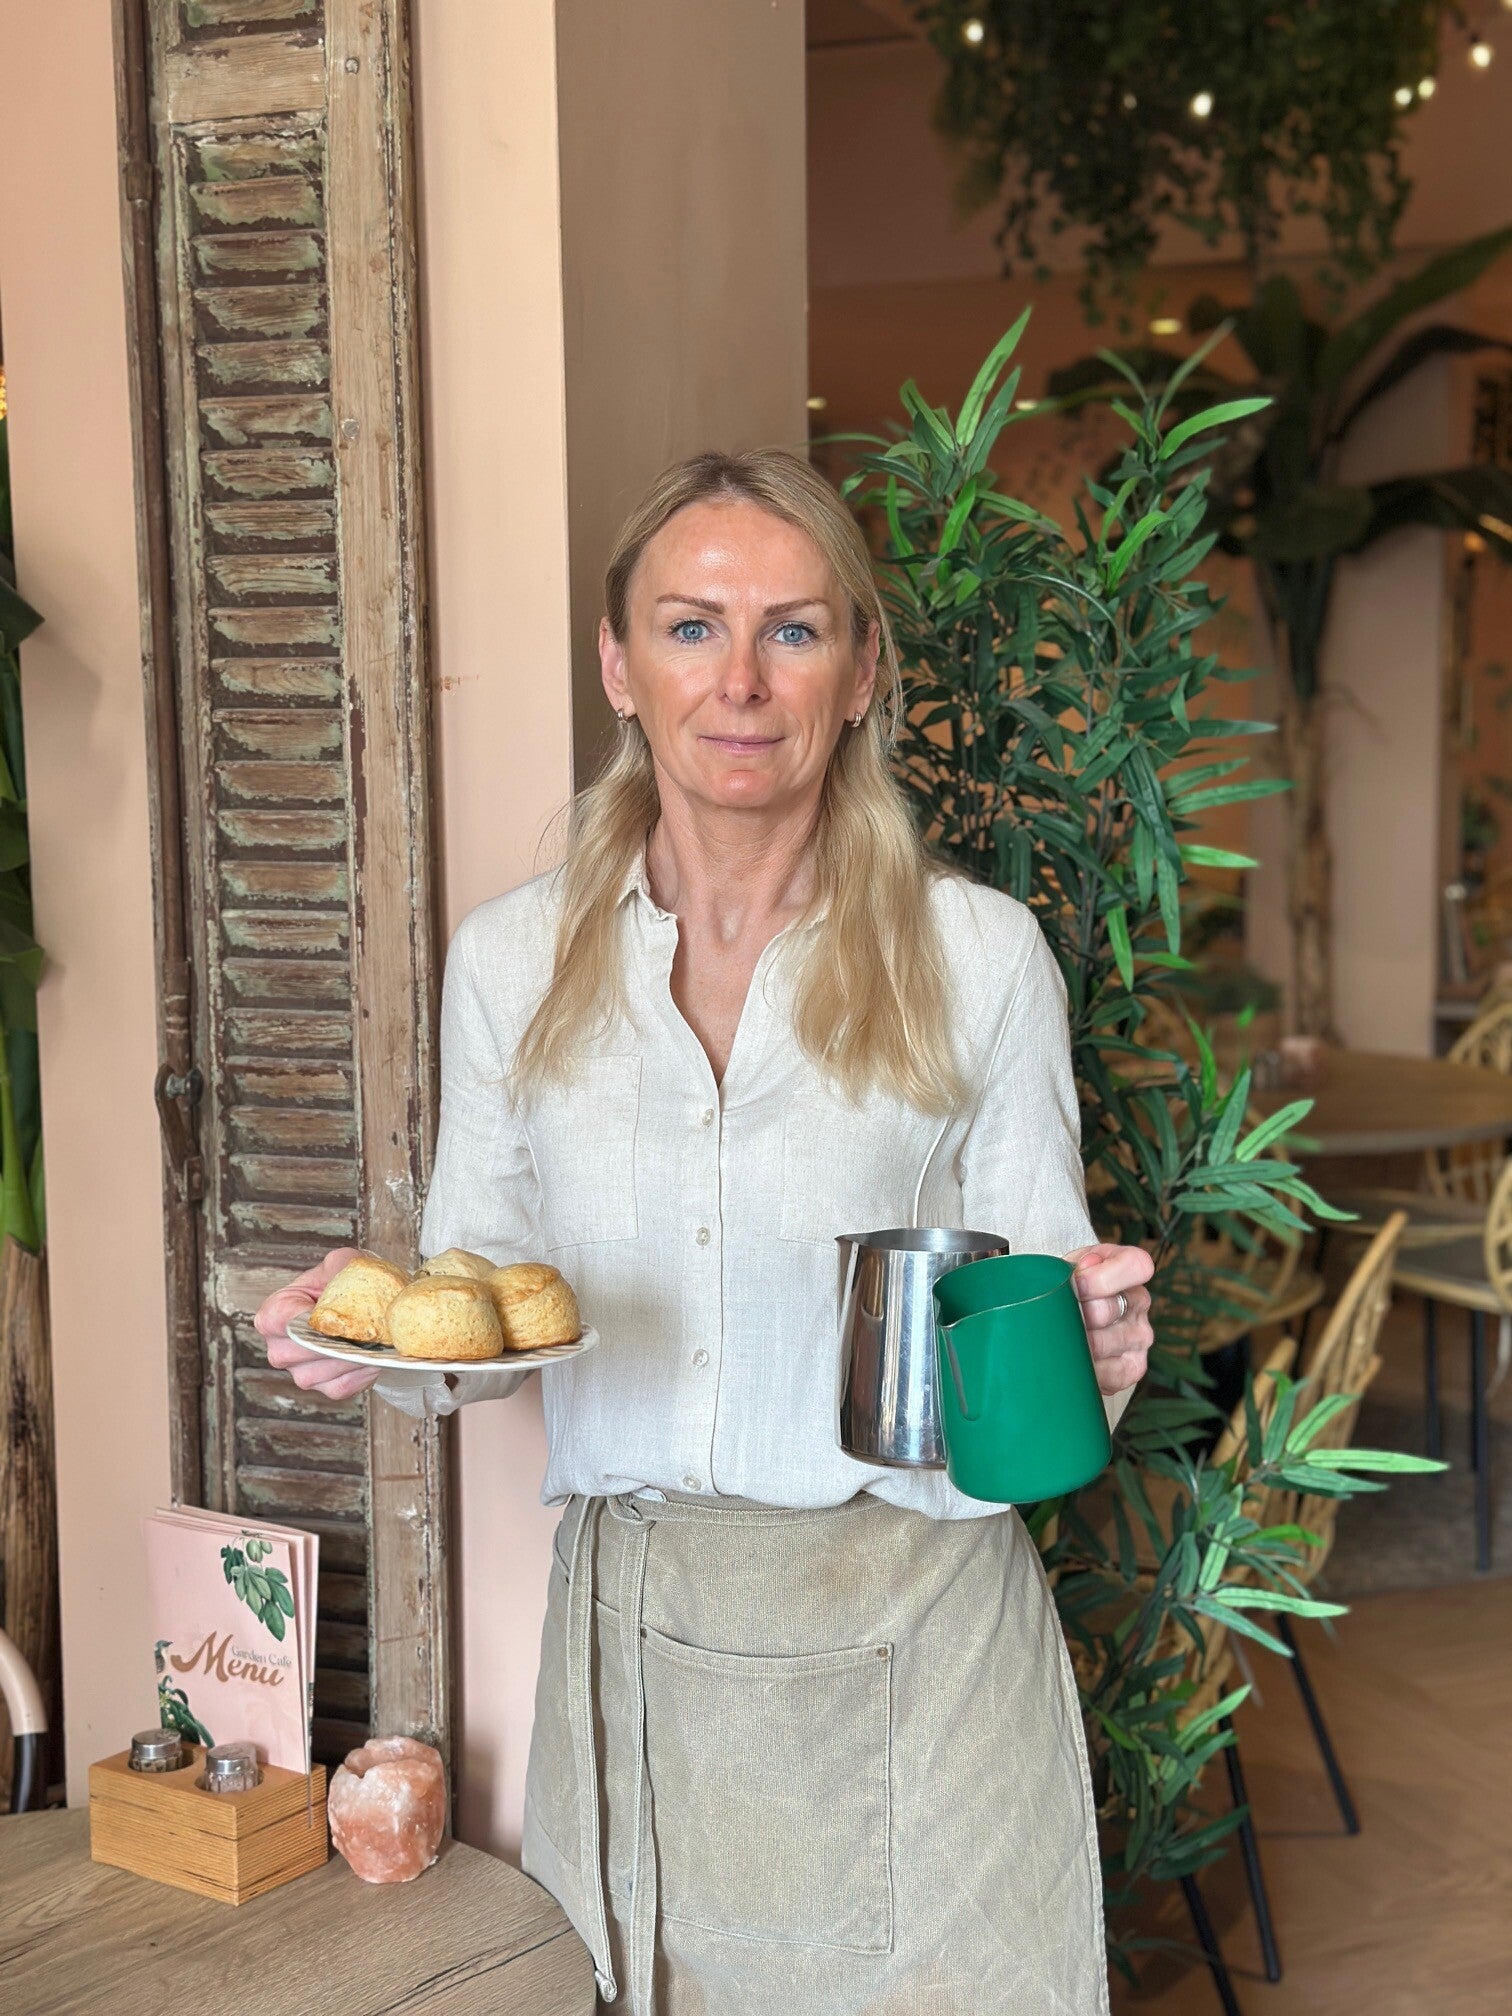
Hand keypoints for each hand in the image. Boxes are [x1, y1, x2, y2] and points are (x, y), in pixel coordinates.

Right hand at [254, 1248, 382, 1402]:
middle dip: (333, 1340)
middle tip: (363, 1329)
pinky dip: (361, 1373)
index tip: (328, 1315)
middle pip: (300, 1351)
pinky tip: (374, 1356)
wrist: (366, 1308)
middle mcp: (280, 1348)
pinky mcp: (324, 1388)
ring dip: (351, 1358)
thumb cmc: (346, 1285)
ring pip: (321, 1372)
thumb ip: (340, 1265)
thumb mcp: (342, 1264)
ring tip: (374, 1341)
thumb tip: (343, 1272)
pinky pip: (340, 1386)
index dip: (302, 1319)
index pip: (277, 1320)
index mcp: (274, 1314)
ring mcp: (300, 1372)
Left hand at [1066, 1242, 1153, 1398]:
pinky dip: (1082, 1369)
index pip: (1137, 1266)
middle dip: (1075, 1315)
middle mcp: (1140, 1301)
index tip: (1075, 1285)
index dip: (1102, 1278)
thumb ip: (1075, 1267)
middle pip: (1107, 1309)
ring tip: (1059, 1341)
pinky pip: (1105, 1373)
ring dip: (1074, 1344)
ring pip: (1100, 1343)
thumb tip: (1085, 1269)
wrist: (1066, 1318)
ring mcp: (1140, 1336)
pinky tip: (1072, 1362)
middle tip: (1055, 1317)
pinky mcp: (1133, 1367)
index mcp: (1130, 1269)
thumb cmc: (1067, 1286)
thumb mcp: (1069, 1266)